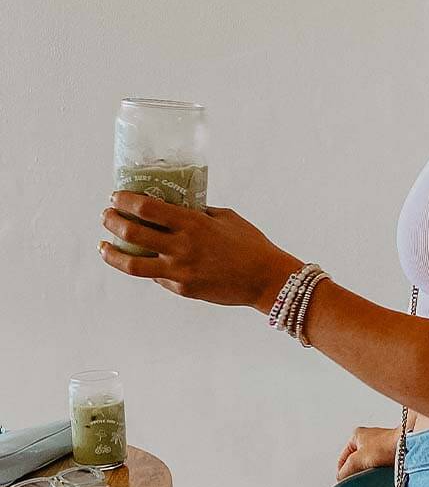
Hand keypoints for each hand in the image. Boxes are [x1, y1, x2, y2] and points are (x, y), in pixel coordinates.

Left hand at [99, 192, 298, 311]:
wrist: (267, 279)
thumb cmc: (251, 245)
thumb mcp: (225, 218)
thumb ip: (199, 213)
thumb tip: (177, 207)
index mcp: (192, 223)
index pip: (145, 207)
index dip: (124, 200)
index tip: (116, 196)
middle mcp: (181, 247)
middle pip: (130, 232)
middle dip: (111, 221)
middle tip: (107, 216)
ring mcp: (180, 271)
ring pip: (132, 264)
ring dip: (112, 253)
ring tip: (105, 246)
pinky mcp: (183, 289)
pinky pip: (157, 277)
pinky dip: (147, 268)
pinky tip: (145, 261)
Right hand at [337, 426, 399, 480]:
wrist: (408, 446)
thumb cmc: (386, 445)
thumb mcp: (357, 460)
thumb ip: (345, 471)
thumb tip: (341, 480)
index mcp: (357, 436)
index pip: (342, 459)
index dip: (342, 472)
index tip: (345, 483)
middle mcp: (369, 439)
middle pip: (356, 463)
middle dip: (357, 472)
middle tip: (359, 480)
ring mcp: (381, 447)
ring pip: (369, 466)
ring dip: (370, 473)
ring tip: (373, 476)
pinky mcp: (391, 454)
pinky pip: (381, 467)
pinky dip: (380, 472)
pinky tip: (382, 475)